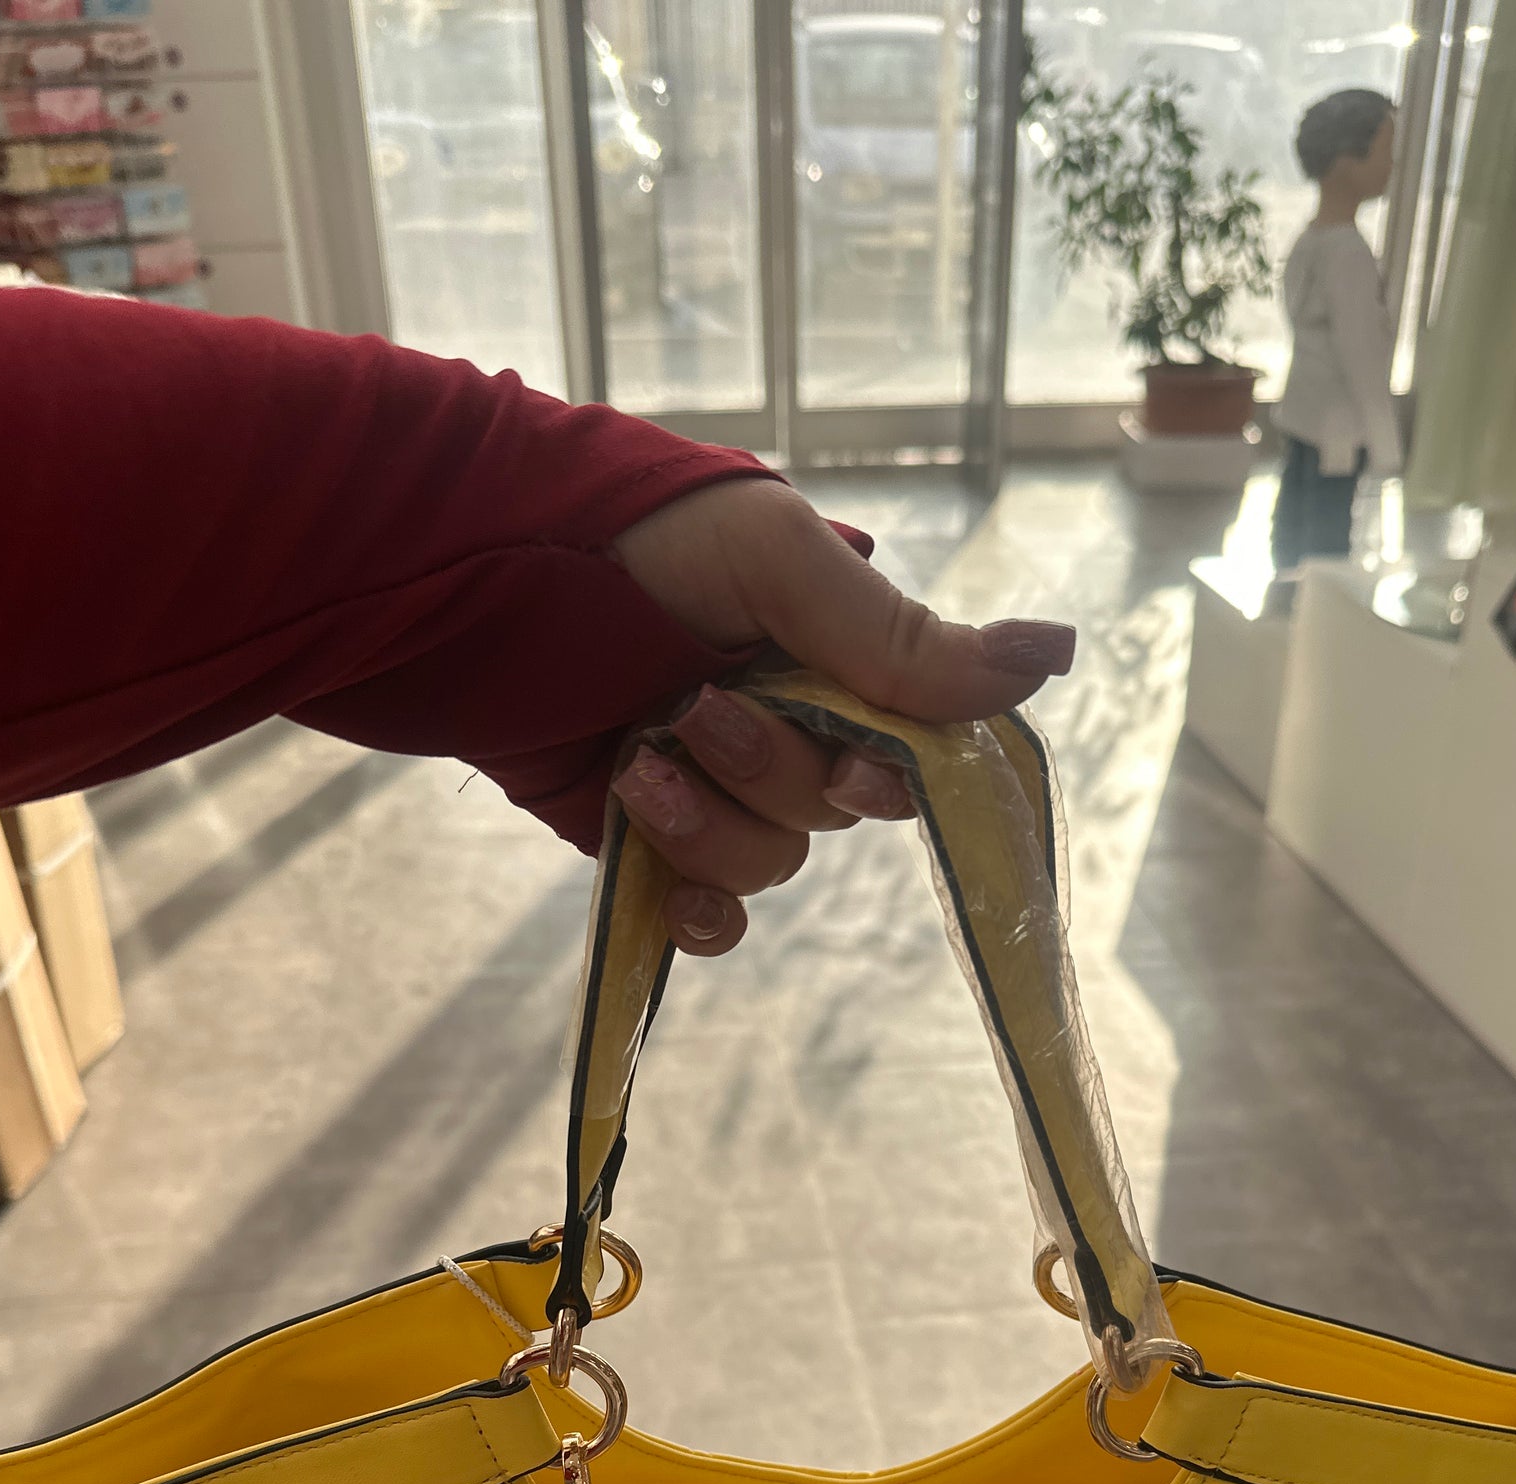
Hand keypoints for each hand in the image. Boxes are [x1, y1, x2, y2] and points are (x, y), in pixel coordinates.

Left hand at [608, 479, 1073, 953]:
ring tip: (638, 765)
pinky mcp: (639, 840)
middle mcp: (776, 722)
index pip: (905, 744)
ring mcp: (707, 785)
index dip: (890, 770)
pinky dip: (701, 912)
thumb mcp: (776, 562)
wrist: (462, 574)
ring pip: (768, 861)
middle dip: (770, 773)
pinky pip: (709, 914)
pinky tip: (671, 888)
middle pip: (831, 809)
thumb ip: (898, 639)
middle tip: (696, 711)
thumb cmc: (625, 536)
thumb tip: (1053, 660)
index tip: (862, 761)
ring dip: (712, 828)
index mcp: (823, 654)